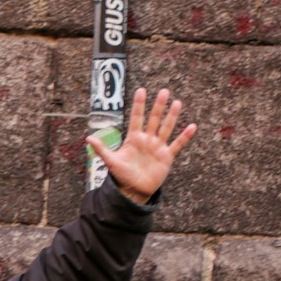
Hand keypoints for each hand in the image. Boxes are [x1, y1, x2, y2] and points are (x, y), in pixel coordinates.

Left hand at [90, 86, 197, 203]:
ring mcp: (157, 147)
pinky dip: (184, 137)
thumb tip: (88, 138)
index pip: (137, 118)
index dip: (139, 105)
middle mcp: (147, 140)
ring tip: (177, 103)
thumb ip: (102, 149)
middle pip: (154, 119)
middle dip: (158, 106)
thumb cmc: (121, 175)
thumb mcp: (111, 161)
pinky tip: (191, 127)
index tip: (142, 91)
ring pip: (166, 128)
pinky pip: (177, 145)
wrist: (133, 190)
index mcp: (133, 139)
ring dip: (172, 116)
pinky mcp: (166, 157)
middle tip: (164, 91)